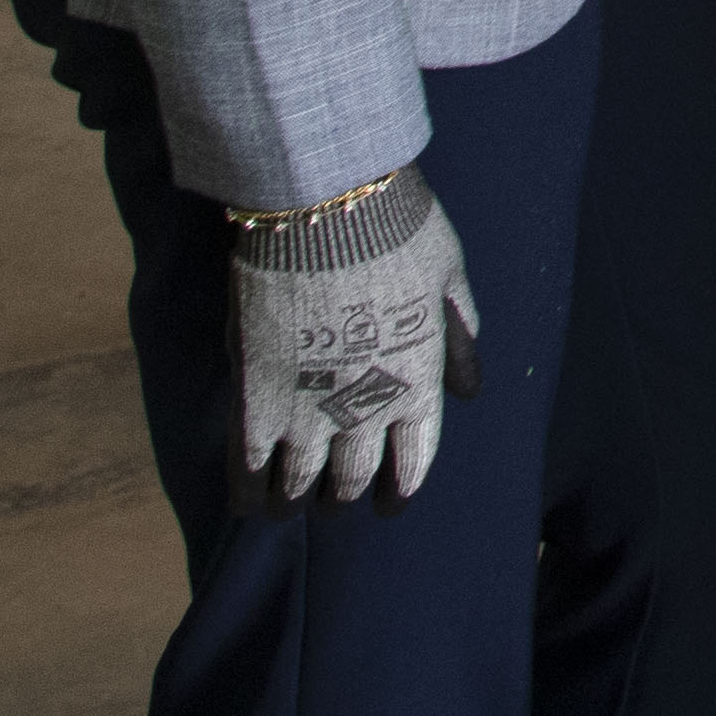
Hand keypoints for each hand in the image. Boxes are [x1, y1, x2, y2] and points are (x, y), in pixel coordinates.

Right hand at [228, 166, 482, 512]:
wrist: (328, 208)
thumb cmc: (398, 231)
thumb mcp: (449, 278)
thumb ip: (457, 339)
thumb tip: (469, 391)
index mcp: (419, 383)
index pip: (413, 462)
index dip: (399, 490)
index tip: (388, 505)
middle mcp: (368, 409)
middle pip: (353, 478)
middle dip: (344, 497)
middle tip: (334, 502)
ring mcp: (309, 409)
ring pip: (300, 483)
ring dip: (295, 502)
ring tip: (289, 508)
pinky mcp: (256, 397)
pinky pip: (248, 466)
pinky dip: (247, 492)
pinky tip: (246, 503)